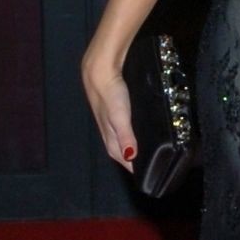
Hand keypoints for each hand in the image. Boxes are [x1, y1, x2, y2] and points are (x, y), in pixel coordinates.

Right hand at [81, 51, 136, 166]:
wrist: (99, 66)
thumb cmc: (110, 91)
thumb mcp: (120, 116)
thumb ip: (125, 136)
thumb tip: (130, 158)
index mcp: (108, 131)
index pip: (118, 154)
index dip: (128, 164)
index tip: (140, 173)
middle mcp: (106, 125)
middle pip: (116, 147)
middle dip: (126, 157)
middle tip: (140, 164)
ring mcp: (107, 114)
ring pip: (116, 134)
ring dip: (124, 143)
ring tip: (136, 148)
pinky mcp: (110, 103)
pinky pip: (117, 122)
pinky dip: (124, 128)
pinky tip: (130, 124)